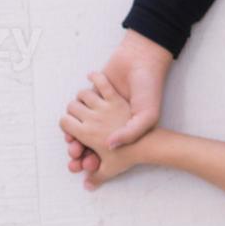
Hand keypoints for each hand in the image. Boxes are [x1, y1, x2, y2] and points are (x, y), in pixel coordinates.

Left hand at [62, 29, 172, 180]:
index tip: (83, 162)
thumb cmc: (150, 91)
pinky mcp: (95, 89)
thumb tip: (109, 146)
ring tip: (74, 135)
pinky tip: (79, 109)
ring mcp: (99, 105)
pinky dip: (78, 102)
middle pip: (83, 137)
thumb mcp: (147, 116)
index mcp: (119, 128)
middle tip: (76, 152)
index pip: (98, 148)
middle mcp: (107, 119)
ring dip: (74, 124)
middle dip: (77, 147)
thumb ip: (130, 133)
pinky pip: (81, 96)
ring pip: (77, 116)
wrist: (145, 63)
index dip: (87, 157)